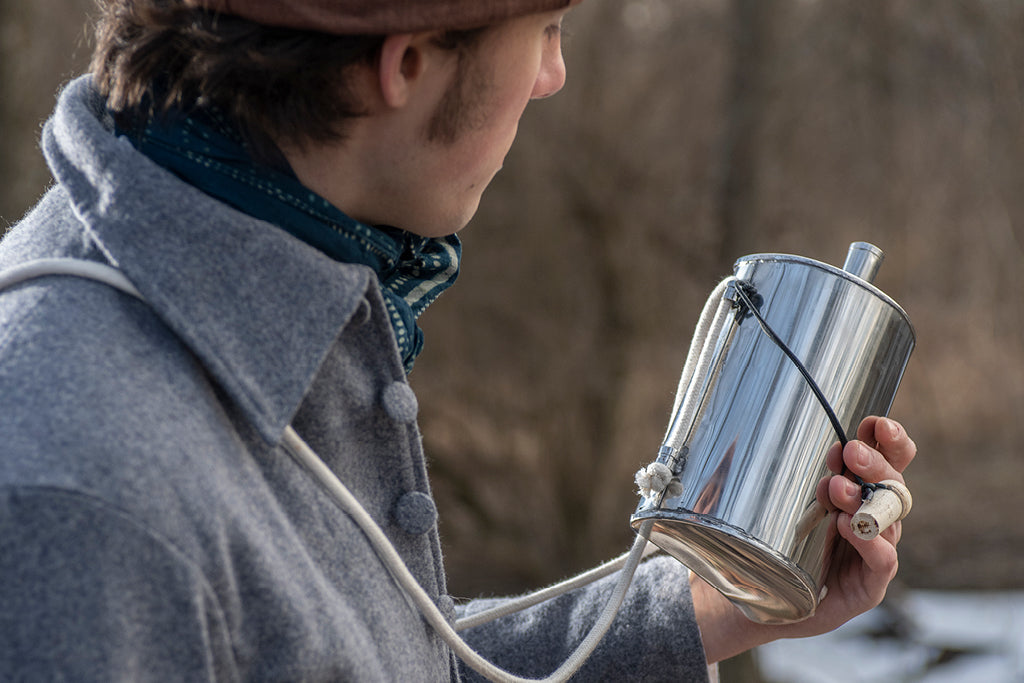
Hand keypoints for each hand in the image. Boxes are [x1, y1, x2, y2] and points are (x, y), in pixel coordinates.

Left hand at [692, 416, 916, 661]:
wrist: (746, 596)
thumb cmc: (758, 541)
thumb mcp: (758, 497)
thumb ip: (761, 467)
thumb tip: (741, 430)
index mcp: (853, 491)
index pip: (885, 459)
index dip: (886, 439)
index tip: (872, 423)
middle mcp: (869, 518)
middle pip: (892, 484)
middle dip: (874, 463)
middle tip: (850, 452)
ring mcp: (871, 552)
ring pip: (887, 519)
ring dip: (864, 498)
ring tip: (834, 487)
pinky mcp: (867, 586)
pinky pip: (882, 560)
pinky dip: (869, 541)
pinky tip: (849, 526)